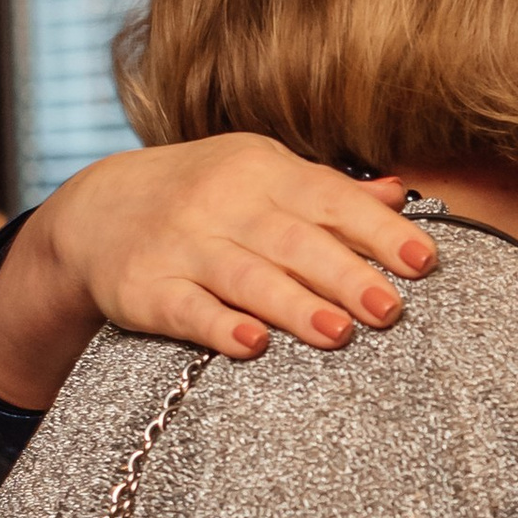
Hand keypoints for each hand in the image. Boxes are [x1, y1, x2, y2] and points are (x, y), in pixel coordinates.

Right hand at [0, 139, 434, 407]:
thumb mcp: (261, 176)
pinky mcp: (143, 289)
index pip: (329, 198)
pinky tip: (252, 346)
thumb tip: (403, 195)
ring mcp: (181, 246)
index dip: (377, 230)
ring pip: (244, 276)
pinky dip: (218, 326)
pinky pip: (186, 309)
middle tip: (391, 310)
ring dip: (292, 304)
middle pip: (292, 240)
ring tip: (338, 333)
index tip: (423, 262)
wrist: (95, 212)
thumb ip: (328, 192)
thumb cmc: (203, 198)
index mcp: (262, 171)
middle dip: (344, 274)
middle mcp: (222, 202)